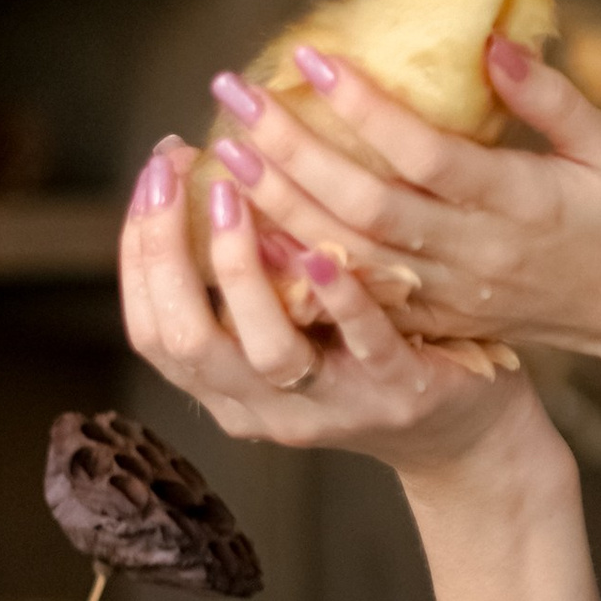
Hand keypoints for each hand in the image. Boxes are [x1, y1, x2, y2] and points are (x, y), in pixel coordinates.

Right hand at [120, 138, 536, 482]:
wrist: (461, 431)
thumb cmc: (365, 359)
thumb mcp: (292, 326)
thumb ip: (250, 280)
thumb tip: (210, 170)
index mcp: (227, 390)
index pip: (153, 328)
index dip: (139, 251)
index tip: (152, 176)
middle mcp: (265, 408)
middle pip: (186, 340)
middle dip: (167, 250)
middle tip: (171, 174)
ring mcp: (332, 405)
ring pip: (265, 351)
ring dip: (240, 268)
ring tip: (235, 196)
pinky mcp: (398, 393)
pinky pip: (362, 345)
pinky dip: (338, 298)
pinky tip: (319, 249)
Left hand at [201, 41, 600, 370]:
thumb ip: (553, 99)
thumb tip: (489, 43)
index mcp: (524, 205)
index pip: (427, 156)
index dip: (366, 109)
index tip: (315, 56)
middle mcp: (479, 255)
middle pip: (367, 207)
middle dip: (294, 151)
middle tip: (237, 95)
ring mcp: (455, 295)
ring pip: (350, 256)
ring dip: (282, 206)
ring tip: (228, 153)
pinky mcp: (440, 319)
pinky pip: (358, 295)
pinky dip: (301, 263)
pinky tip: (255, 227)